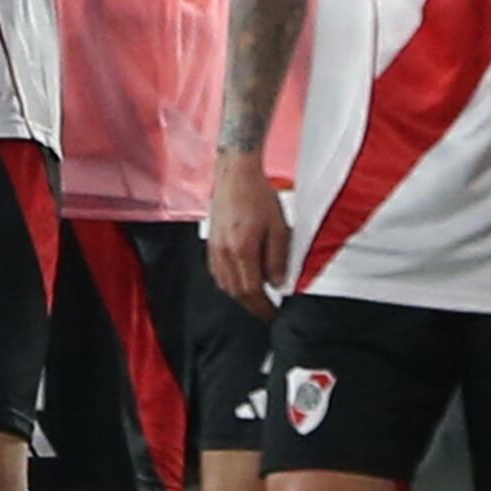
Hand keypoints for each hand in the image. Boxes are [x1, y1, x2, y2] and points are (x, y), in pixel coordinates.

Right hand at [206, 153, 289, 320]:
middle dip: (253, 306)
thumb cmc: (259, 196)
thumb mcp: (279, 227)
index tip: (273, 315)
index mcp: (242, 249)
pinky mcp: (211, 244)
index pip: (252, 290)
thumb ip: (278, 258)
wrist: (236, 175)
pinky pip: (218, 274)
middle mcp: (224, 252)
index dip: (263, 307)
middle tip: (267, 312)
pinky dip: (230, 284)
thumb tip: (278, 283)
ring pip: (225, 285)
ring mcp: (214, 249)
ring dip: (241, 297)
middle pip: (237, 292)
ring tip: (257, 300)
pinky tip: (240, 282)